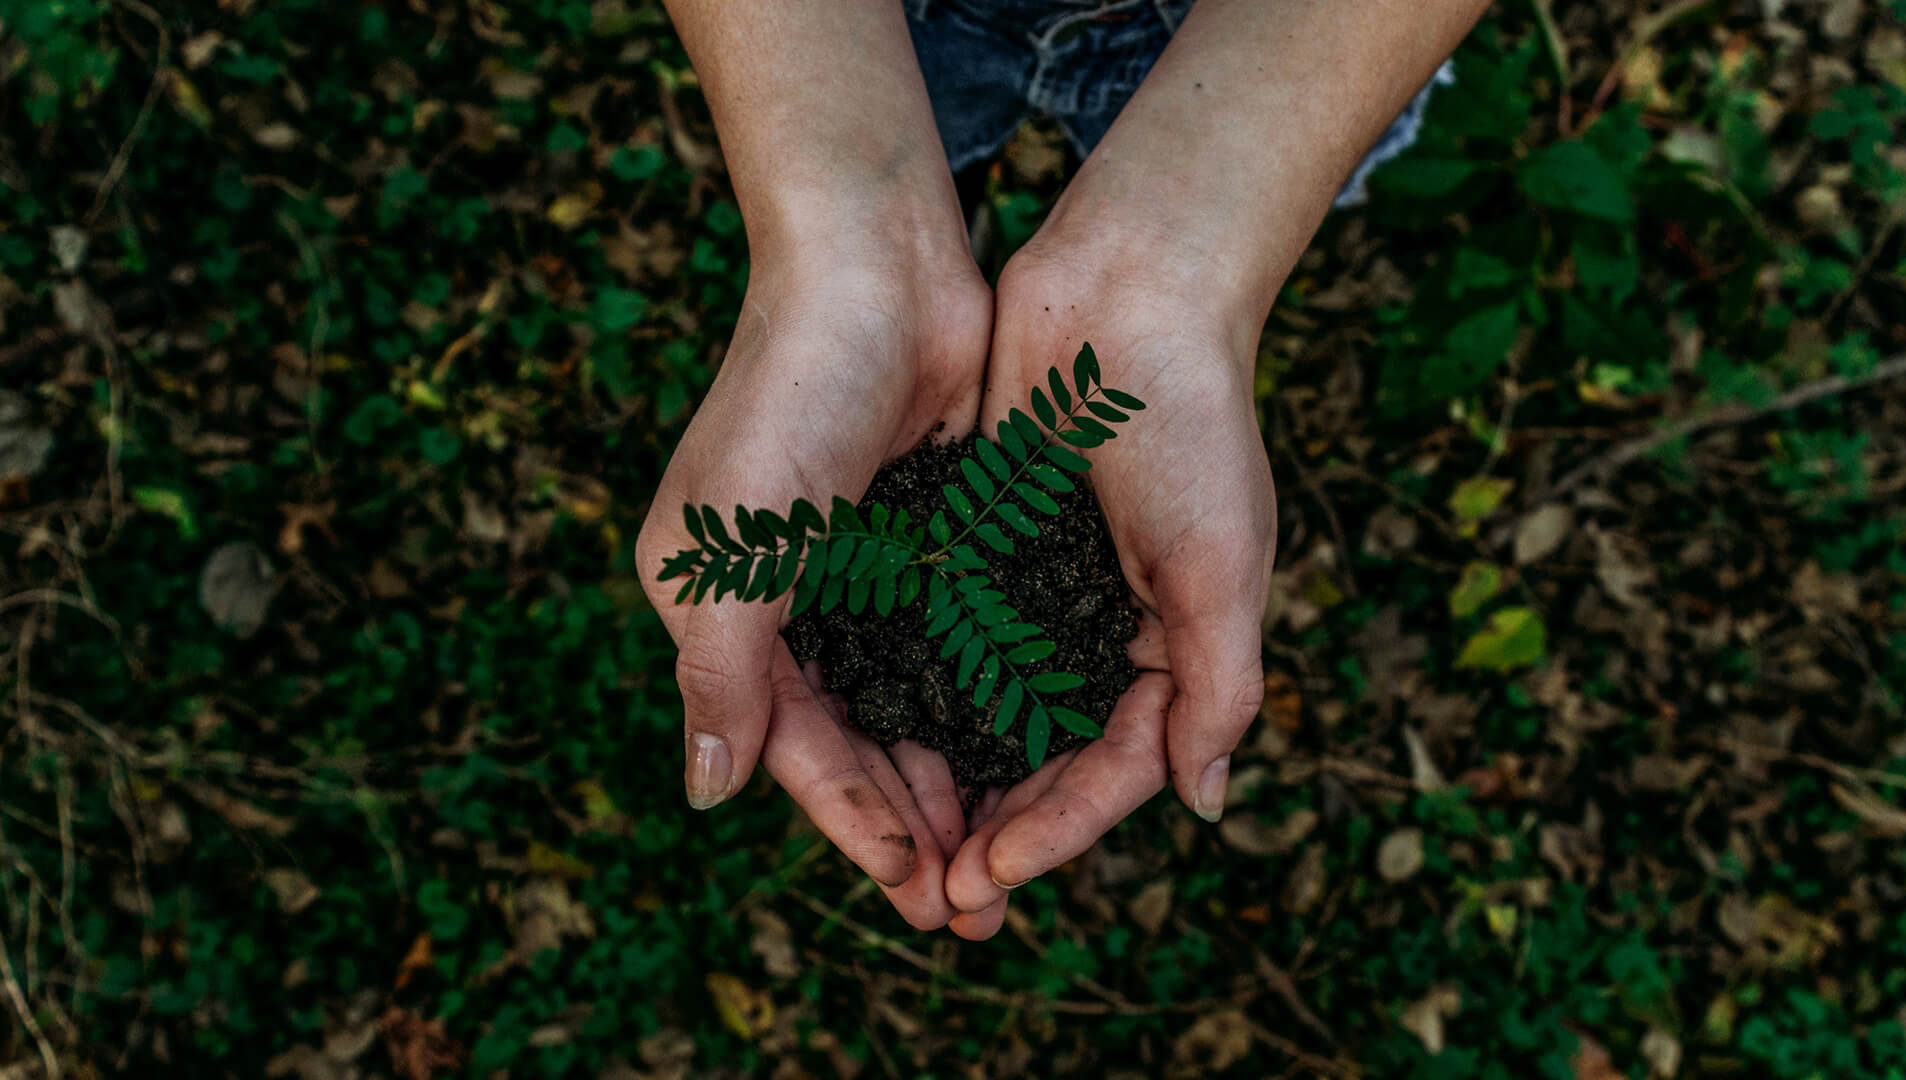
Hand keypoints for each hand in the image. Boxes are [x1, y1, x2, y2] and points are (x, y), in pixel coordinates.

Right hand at [636, 236, 990, 929]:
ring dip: (954, 779)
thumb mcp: (735, 543)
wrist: (877, 264)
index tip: (916, 887)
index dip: (852, 821)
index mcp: (723, 609)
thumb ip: (721, 672)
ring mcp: (862, 572)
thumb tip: (706, 794)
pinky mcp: (928, 540)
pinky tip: (1029, 754)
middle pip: (855, 741)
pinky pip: (956, 646)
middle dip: (910, 823)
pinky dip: (985, 703)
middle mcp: (788, 601)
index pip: (791, 744)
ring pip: (911, 705)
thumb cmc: (790, 393)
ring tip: (1007, 855)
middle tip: (974, 906)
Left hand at [944, 229, 1277, 924]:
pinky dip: (916, 691)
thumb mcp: (1222, 563)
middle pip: (1044, 759)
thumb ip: (1218, 685)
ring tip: (900, 847)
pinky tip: (870, 737)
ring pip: (986, 712)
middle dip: (997, 830)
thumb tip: (1204, 804)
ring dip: (949, 781)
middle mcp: (1100, 630)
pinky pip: (944, 638)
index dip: (1058, 830)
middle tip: (938, 898)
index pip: (1114, 768)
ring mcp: (1036, 590)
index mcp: (1170, 646)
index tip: (993, 872)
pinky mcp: (980, 544)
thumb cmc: (1191, 423)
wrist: (1127, 290)